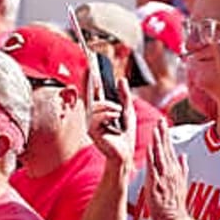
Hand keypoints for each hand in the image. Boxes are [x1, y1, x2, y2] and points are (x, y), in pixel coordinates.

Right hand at [85, 47, 136, 168]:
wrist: (125, 154)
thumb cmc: (126, 136)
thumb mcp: (128, 111)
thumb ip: (124, 96)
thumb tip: (121, 79)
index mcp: (100, 111)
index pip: (93, 91)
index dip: (91, 78)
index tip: (91, 66)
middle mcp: (93, 116)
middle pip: (93, 97)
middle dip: (100, 91)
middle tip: (108, 91)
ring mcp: (90, 123)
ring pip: (96, 106)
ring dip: (110, 107)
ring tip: (119, 113)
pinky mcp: (91, 130)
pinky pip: (97, 116)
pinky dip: (108, 115)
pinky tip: (115, 119)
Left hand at [143, 122, 191, 219]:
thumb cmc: (176, 203)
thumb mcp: (182, 183)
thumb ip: (183, 168)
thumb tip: (184, 155)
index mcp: (175, 170)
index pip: (170, 148)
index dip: (166, 135)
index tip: (163, 122)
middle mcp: (170, 171)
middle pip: (166, 149)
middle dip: (163, 133)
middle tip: (161, 119)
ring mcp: (164, 178)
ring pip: (160, 156)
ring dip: (158, 142)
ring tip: (156, 129)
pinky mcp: (156, 185)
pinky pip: (153, 169)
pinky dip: (152, 158)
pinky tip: (149, 149)